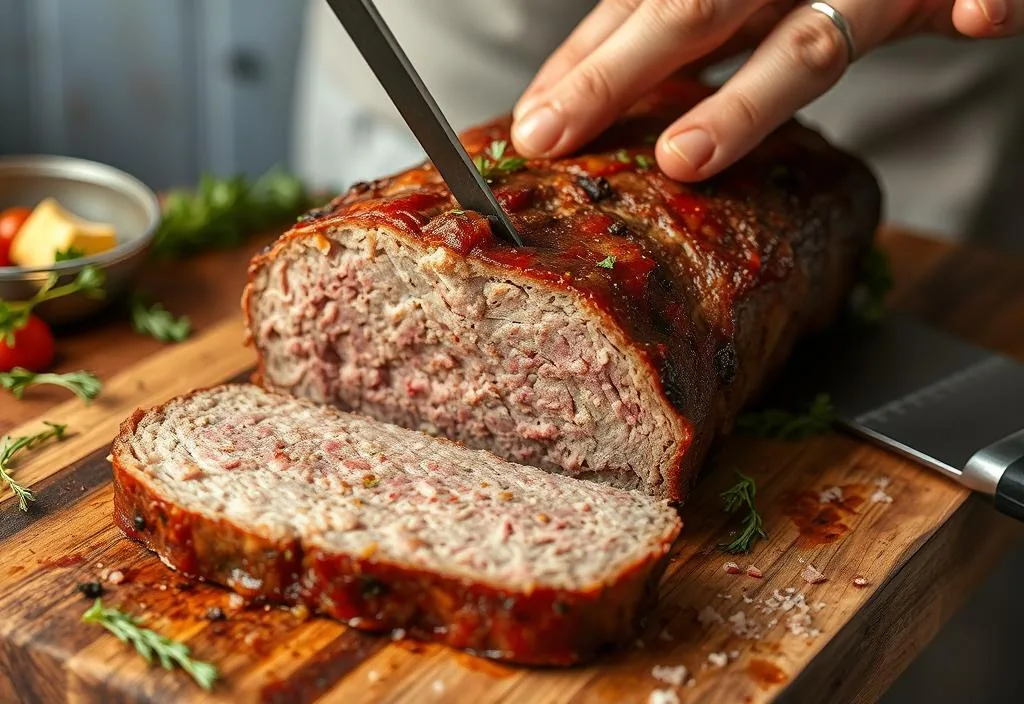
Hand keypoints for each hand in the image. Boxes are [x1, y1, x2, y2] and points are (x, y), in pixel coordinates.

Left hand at [510, 0, 1022, 181]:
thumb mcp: (741, 0)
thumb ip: (683, 35)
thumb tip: (577, 94)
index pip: (638, 7)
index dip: (581, 67)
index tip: (529, 126)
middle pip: (691, 13)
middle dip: (616, 77)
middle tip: (551, 137)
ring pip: (808, 37)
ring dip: (745, 99)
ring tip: (682, 158)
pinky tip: (982, 13)